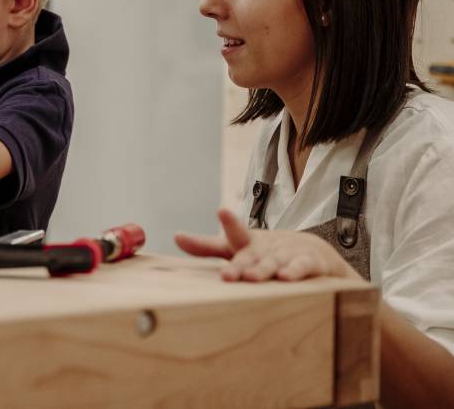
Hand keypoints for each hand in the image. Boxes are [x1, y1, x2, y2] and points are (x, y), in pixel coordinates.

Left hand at [174, 208, 362, 281]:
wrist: (312, 251)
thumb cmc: (264, 251)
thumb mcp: (236, 248)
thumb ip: (206, 246)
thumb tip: (176, 237)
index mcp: (247, 243)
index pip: (235, 233)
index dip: (228, 223)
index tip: (221, 210)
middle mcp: (266, 247)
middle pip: (250, 256)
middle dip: (239, 265)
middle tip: (226, 275)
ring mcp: (287, 254)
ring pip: (273, 264)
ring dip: (262, 270)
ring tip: (250, 277)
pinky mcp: (308, 262)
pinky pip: (302, 268)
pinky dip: (295, 272)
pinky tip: (286, 278)